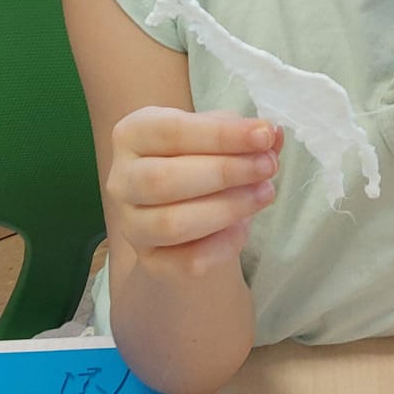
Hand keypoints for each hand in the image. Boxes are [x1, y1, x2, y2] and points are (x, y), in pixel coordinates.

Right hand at [107, 108, 282, 276]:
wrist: (187, 209)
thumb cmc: (200, 159)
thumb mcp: (221, 137)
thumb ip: (246, 135)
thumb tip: (272, 134)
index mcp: (132, 135)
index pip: (170, 132)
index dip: (221, 135)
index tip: (263, 135)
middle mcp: (121, 180)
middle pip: (163, 179)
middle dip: (225, 172)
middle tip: (268, 167)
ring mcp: (131, 224)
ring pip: (172, 223)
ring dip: (228, 208)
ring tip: (264, 193)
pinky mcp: (151, 261)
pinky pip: (187, 260)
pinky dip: (223, 244)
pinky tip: (244, 226)